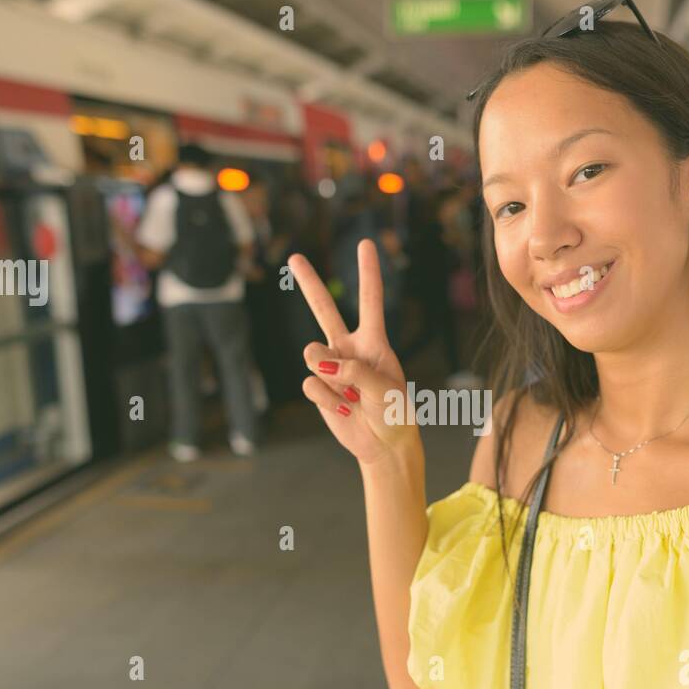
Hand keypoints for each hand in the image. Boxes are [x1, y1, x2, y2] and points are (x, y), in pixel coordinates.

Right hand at [290, 239, 417, 466]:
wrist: (383, 444)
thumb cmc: (394, 413)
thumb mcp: (385, 390)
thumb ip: (356, 371)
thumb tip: (320, 360)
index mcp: (374, 342)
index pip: (370, 301)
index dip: (367, 272)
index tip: (365, 244)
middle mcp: (349, 349)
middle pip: (324, 309)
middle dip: (309, 283)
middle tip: (294, 257)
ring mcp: (331, 367)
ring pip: (312, 353)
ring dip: (328, 374)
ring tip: (349, 394)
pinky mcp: (318, 387)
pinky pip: (311, 384)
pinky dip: (327, 399)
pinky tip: (343, 408)